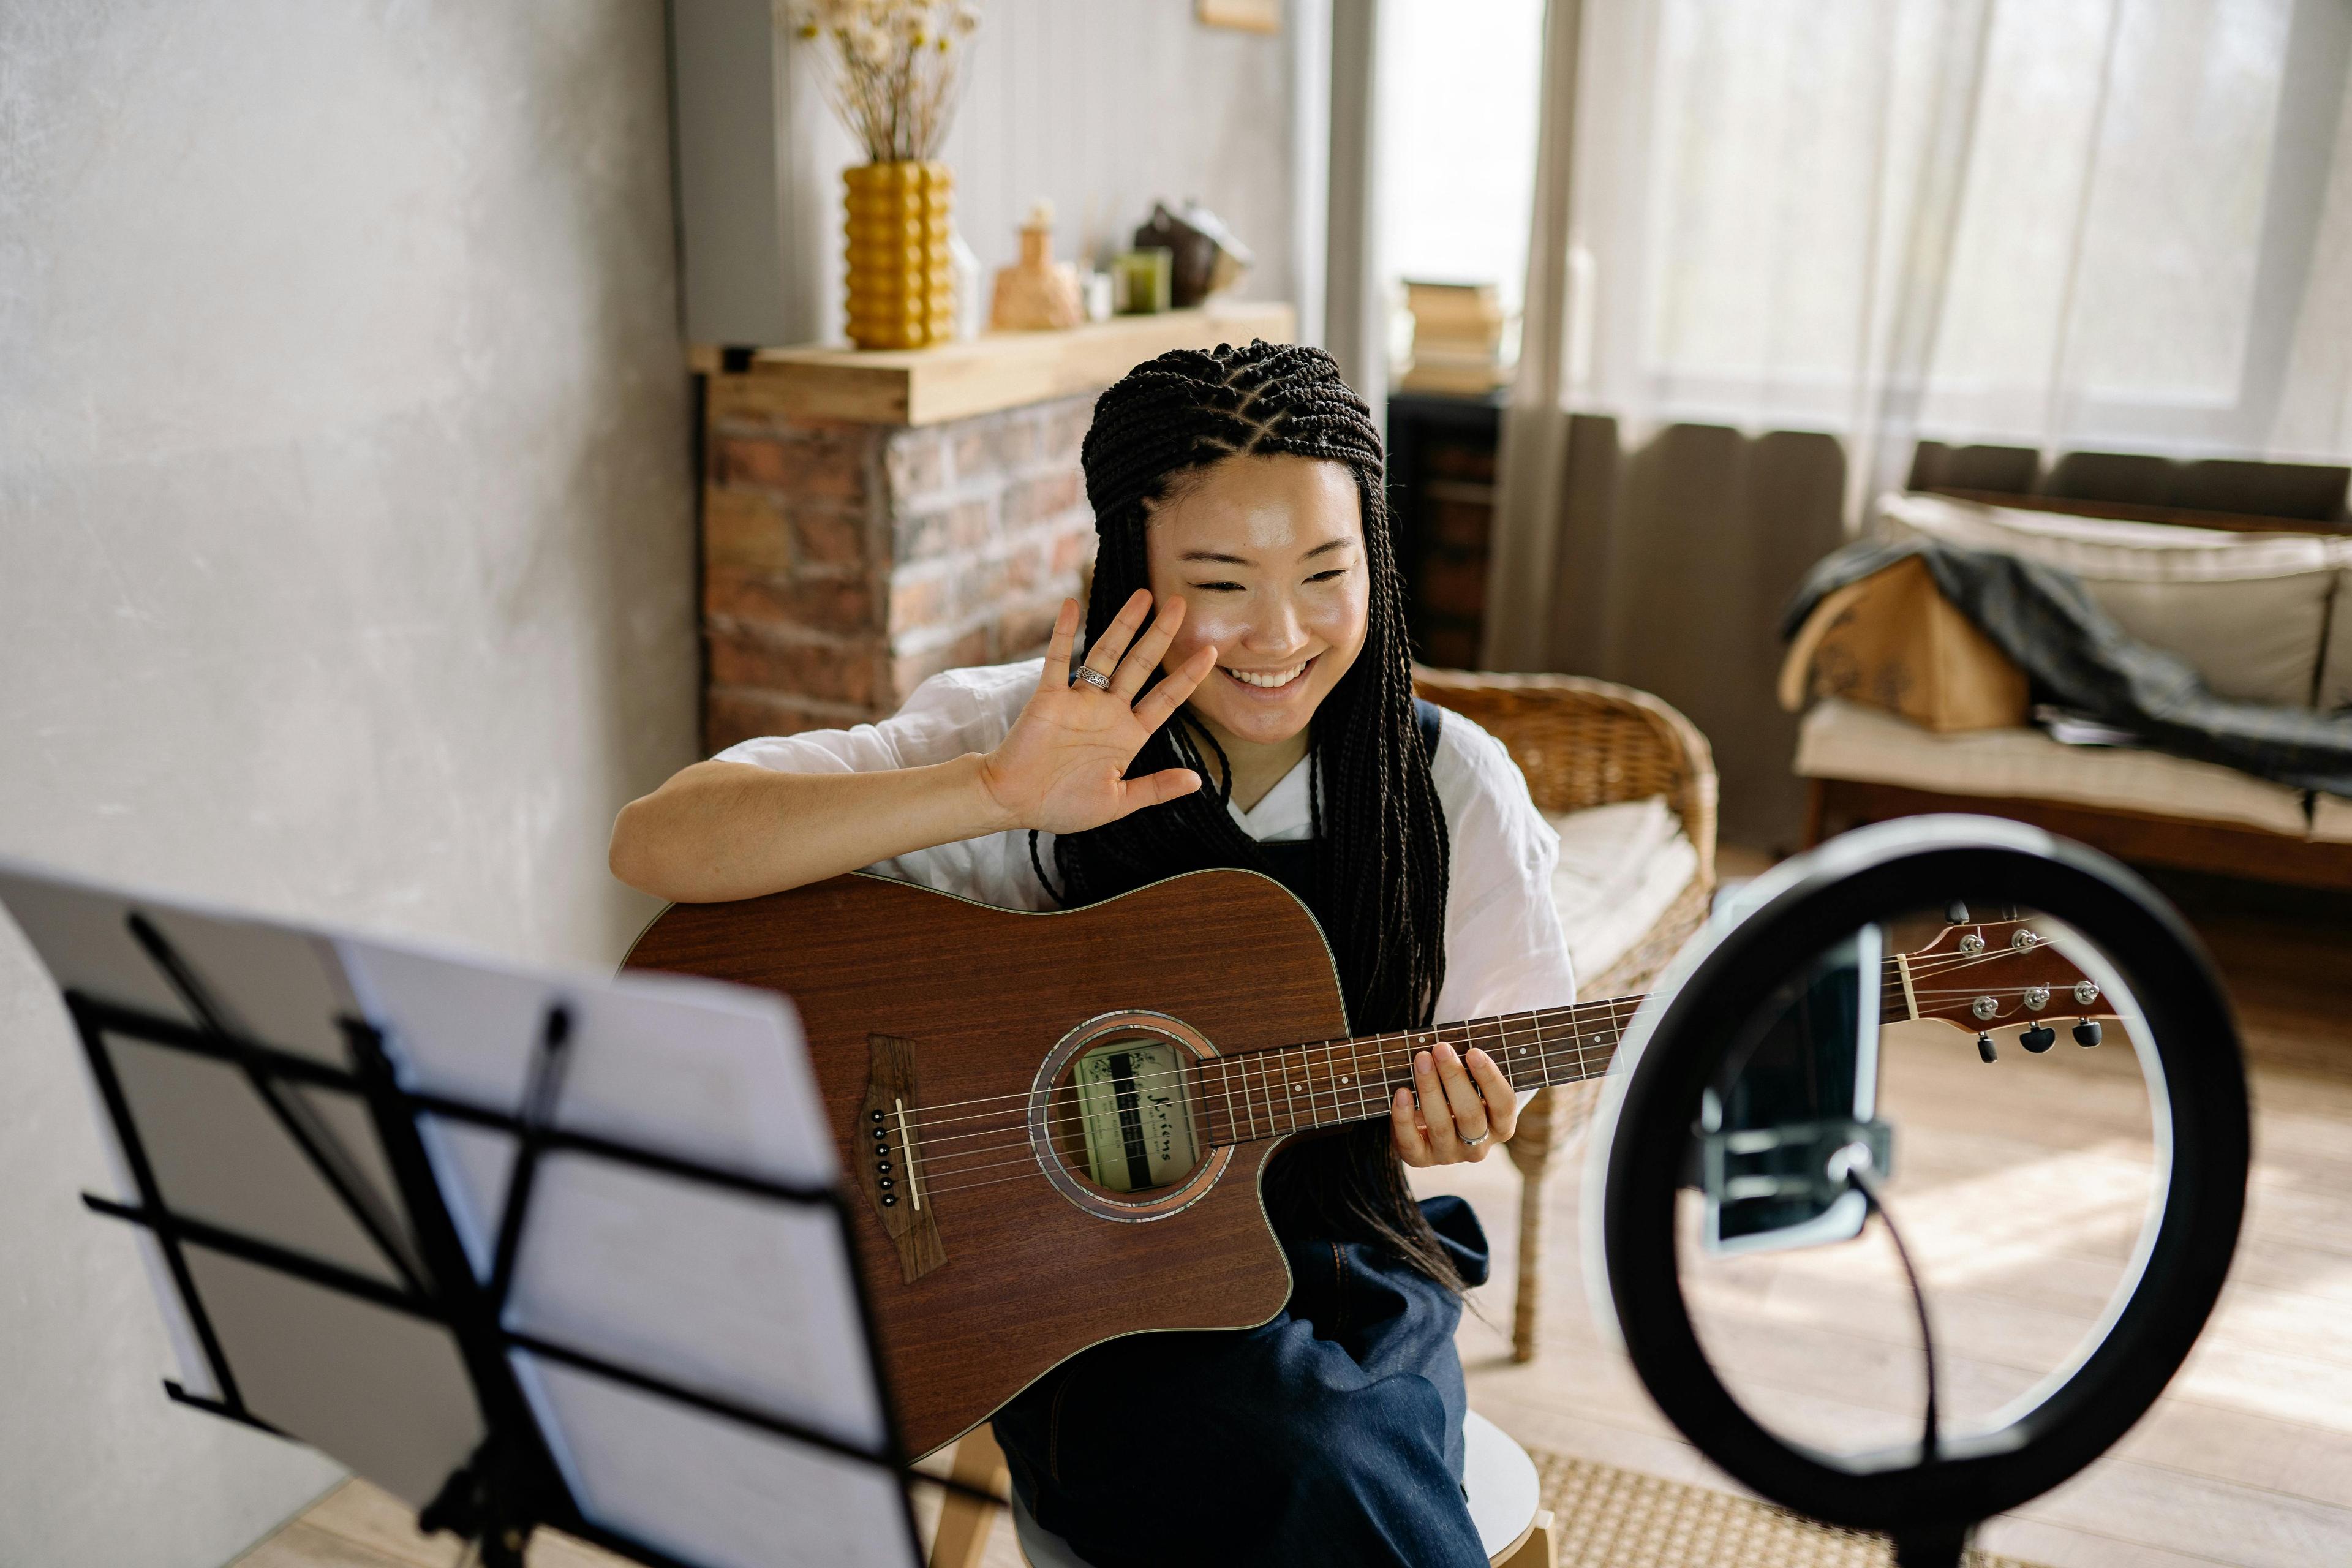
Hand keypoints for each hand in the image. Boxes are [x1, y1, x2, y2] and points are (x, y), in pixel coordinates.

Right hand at [977, 591, 1218, 835]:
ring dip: (1124, 624)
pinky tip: (1071, 606)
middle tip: (1180, 604)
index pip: (1165, 699)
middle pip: (1141, 665)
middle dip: (1161, 635)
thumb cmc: (1062, 805)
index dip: (1187, 677)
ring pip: (1106, 654)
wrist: (1013, 802)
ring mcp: (1079, 700)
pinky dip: (1063, 632)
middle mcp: (1107, 711)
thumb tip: (1196, 781)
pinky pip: (1058, 659)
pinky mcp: (1049, 697)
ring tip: (1144, 595)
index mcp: (1128, 735)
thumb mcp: (1118, 802)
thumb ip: (1156, 789)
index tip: (1210, 653)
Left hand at [1390, 1039, 1518, 1165]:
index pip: (1503, 1105)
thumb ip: (1471, 1068)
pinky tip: (1401, 1092)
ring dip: (1429, 1089)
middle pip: (1471, 1115)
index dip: (1490, 1078)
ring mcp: (1448, 1155)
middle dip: (1454, 1078)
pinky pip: (1410, 1141)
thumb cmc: (1455, 1093)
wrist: (1428, 1124)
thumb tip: (1456, 1042)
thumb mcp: (1471, 1084)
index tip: (1473, 1052)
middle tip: (1441, 1049)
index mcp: (1500, 1127)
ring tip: (1421, 1060)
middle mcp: (1477, 1147)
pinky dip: (1403, 1116)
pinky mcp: (1420, 1158)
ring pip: (1441, 1126)